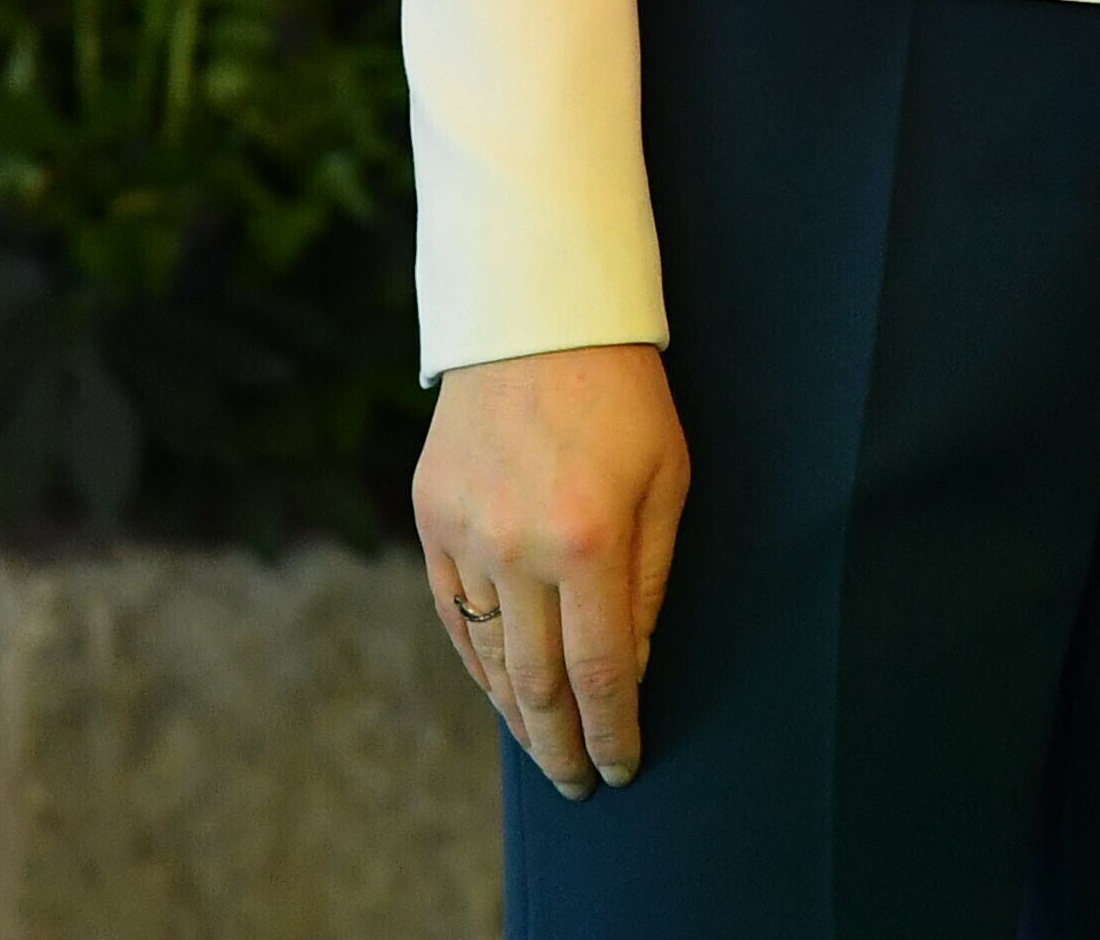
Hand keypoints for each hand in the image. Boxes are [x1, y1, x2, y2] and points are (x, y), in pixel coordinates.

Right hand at [413, 344, 689, 795]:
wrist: (536, 314)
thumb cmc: (624, 397)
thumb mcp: (668, 480)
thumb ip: (649, 581)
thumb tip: (632, 668)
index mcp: (590, 540)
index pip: (600, 671)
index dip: (611, 731)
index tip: (621, 769)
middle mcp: (518, 547)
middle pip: (536, 682)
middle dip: (561, 744)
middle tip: (576, 785)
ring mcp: (464, 533)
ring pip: (487, 655)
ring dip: (515, 712)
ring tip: (542, 746)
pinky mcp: (431, 515)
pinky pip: (452, 612)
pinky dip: (475, 660)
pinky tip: (496, 688)